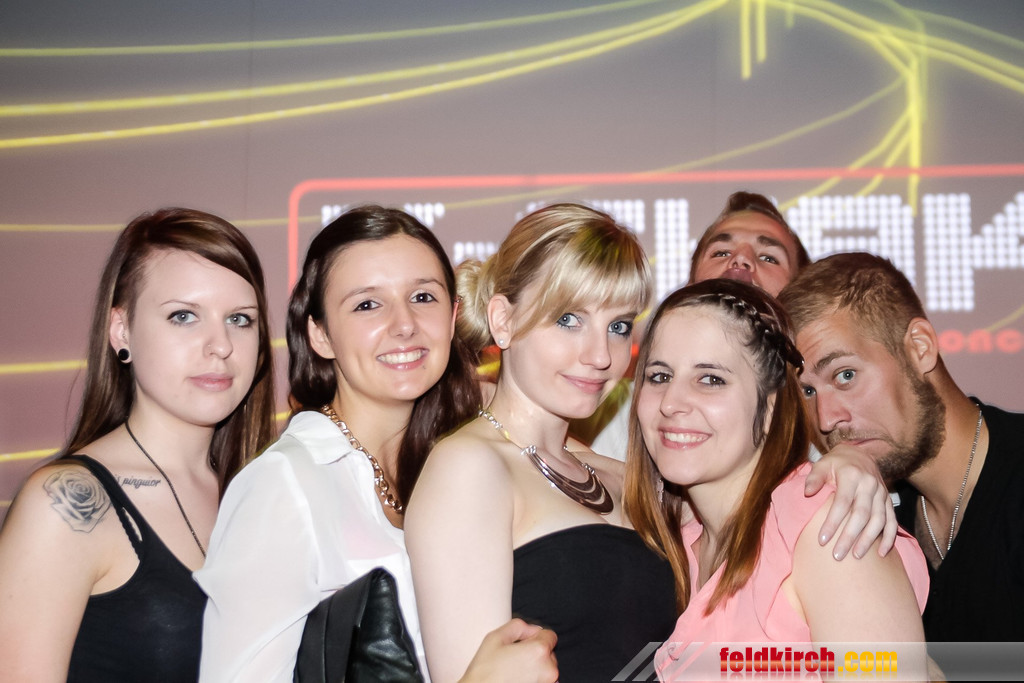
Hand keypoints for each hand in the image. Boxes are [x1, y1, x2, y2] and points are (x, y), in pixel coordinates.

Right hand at [459, 618, 557, 682]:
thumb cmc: (485, 672)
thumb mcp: (496, 637)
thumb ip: (519, 626)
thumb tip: (532, 629)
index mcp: (539, 651)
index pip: (550, 635)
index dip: (534, 636)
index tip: (522, 642)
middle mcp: (548, 670)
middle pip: (549, 652)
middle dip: (535, 652)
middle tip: (514, 657)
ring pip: (546, 668)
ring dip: (535, 666)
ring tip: (514, 670)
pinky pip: (542, 680)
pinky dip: (533, 678)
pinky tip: (517, 679)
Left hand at [805, 444, 896, 559]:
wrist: (859, 454)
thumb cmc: (837, 463)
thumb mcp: (822, 464)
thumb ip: (814, 478)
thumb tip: (807, 493)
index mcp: (852, 476)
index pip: (842, 503)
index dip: (833, 522)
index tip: (822, 540)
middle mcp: (869, 485)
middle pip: (861, 515)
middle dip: (849, 537)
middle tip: (837, 555)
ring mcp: (881, 494)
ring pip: (878, 521)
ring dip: (868, 540)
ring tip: (856, 556)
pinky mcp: (888, 501)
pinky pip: (892, 521)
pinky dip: (889, 538)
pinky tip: (882, 554)